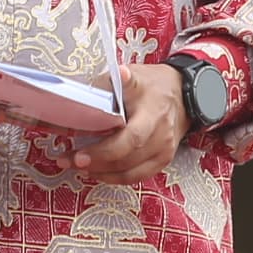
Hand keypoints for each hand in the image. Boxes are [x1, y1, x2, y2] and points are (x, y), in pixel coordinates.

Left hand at [76, 63, 185, 185]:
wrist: (183, 95)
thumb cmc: (154, 85)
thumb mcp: (137, 75)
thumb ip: (119, 80)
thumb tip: (109, 77)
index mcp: (153, 113)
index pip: (131, 138)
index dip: (105, 150)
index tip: (79, 154)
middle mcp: (161, 135)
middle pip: (127, 159)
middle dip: (95, 162)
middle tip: (69, 160)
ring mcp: (163, 151)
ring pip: (129, 172)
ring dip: (100, 172)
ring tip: (75, 165)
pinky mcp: (161, 161)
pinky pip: (135, 177)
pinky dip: (113, 177)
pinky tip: (96, 171)